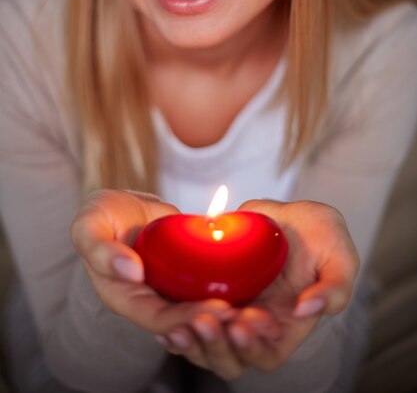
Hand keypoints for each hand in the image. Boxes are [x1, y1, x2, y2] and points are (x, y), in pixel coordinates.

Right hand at [71, 190, 235, 335]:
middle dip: (208, 320)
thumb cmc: (101, 216)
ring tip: (246, 310)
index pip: (154, 316)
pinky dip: (226, 288)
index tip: (210, 312)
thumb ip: (99, 248)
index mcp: (122, 295)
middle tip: (236, 314)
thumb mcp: (88, 225)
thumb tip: (130, 272)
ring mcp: (170, 287)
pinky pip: (206, 284)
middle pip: (182, 318)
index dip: (181, 319)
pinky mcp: (188, 272)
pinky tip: (248, 287)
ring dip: (220, 312)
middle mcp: (149, 298)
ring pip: (197, 305)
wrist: (123, 206)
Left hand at [158, 199, 358, 379]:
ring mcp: (232, 307)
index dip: (254, 347)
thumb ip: (335, 286)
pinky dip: (176, 323)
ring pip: (206, 343)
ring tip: (179, 325)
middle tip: (205, 321)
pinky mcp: (211, 288)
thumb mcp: (341, 256)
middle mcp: (256, 323)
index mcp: (287, 325)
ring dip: (192, 341)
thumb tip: (308, 309)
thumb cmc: (323, 235)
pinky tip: (165, 321)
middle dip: (216, 346)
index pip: (268, 353)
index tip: (246, 320)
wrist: (293, 212)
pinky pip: (189, 316)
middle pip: (232, 356)